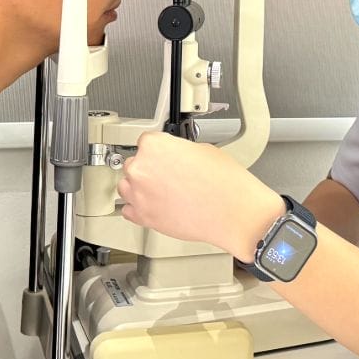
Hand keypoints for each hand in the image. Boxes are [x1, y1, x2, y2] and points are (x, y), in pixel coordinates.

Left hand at [118, 132, 284, 262]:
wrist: (232, 213)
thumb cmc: (223, 183)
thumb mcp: (203, 149)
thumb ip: (178, 149)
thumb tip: (174, 155)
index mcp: (154, 146)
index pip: (145, 141)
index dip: (158, 148)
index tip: (164, 155)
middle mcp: (141, 169)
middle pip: (134, 163)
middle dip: (149, 168)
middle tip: (169, 174)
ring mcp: (139, 194)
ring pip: (127, 186)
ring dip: (140, 187)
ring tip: (162, 190)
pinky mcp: (143, 218)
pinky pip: (129, 210)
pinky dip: (138, 208)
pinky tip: (154, 205)